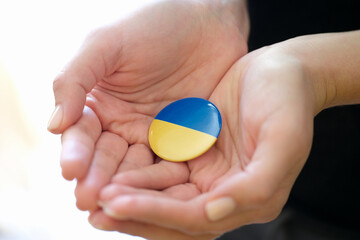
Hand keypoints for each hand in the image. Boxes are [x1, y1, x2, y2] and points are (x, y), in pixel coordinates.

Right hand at [48, 0, 247, 210]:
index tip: (72, 171)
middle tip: (90, 201)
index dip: (77, 152)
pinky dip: (165, 180)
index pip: (83, 134)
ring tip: (119, 206)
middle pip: (108, 158)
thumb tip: (53, 126)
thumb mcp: (106, 43)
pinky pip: (173, 163)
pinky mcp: (184, 141)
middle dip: (99, 179)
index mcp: (99, 104)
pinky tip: (159, 195)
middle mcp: (123, 124)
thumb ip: (74, 80)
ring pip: (138, 167)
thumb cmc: (154, 24)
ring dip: (129, 187)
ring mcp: (155, 135)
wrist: (206, 20)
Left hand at [89, 45, 316, 238]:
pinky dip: (137, 177)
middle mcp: (225, 193)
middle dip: (135, 214)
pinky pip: (161, 171)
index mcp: (250, 197)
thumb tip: (213, 213)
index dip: (158, 214)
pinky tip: (112, 175)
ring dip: (131, 199)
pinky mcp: (195, 154)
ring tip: (94, 197)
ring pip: (163, 196)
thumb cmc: (287, 101)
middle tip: (96, 210)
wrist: (281, 71)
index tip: (118, 203)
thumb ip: (257, 183)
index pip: (196, 218)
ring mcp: (208, 175)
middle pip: (174, 215)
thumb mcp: (284, 139)